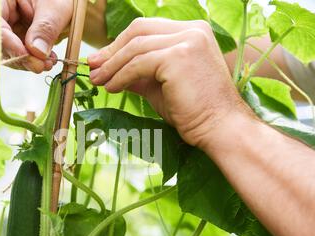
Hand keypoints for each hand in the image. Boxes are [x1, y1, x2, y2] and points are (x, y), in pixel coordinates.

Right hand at [0, 0, 72, 71]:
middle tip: (39, 65)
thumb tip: (36, 52)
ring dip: (26, 63)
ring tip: (49, 63)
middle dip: (17, 56)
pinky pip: (18, 58)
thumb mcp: (56, 8)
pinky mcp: (17, 43)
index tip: (24, 55)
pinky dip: (32, 63)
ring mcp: (7, 30)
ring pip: (6, 54)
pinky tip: (48, 61)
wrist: (68, 6)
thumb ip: (45, 27)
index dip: (5, 40)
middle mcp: (0, 14)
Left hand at [88, 18, 251, 147]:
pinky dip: (121, 75)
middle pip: (139, 30)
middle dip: (112, 50)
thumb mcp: (159, 86)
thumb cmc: (193, 110)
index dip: (121, 43)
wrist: (220, 128)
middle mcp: (192, 29)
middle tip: (93, 67)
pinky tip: (111, 87)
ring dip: (112, 65)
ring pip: (136, 47)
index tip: (102, 60)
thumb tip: (110, 71)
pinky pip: (138, 64)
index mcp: (192, 31)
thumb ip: (138, 73)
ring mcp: (187, 40)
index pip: (148, 29)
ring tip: (97, 80)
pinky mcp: (179, 56)